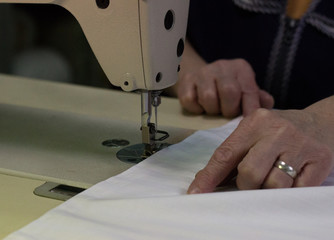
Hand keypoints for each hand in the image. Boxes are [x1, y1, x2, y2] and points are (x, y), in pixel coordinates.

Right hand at [177, 59, 273, 116]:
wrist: (201, 78)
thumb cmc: (228, 89)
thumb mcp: (245, 91)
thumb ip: (257, 99)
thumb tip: (266, 105)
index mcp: (241, 68)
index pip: (249, 90)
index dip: (250, 108)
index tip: (249, 122)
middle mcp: (222, 66)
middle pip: (229, 92)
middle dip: (229, 109)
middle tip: (227, 114)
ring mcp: (203, 72)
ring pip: (208, 97)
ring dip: (212, 110)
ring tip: (214, 110)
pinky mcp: (186, 80)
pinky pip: (190, 100)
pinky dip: (196, 109)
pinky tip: (200, 106)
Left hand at [187, 107, 333, 192]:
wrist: (322, 122)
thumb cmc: (279, 131)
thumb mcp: (255, 132)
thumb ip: (234, 153)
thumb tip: (206, 180)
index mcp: (255, 122)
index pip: (226, 154)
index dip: (209, 176)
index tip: (196, 193)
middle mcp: (277, 131)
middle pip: (249, 174)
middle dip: (246, 185)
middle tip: (252, 181)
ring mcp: (300, 145)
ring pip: (273, 185)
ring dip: (268, 190)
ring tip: (273, 177)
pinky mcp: (320, 160)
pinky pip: (297, 190)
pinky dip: (289, 191)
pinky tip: (291, 178)